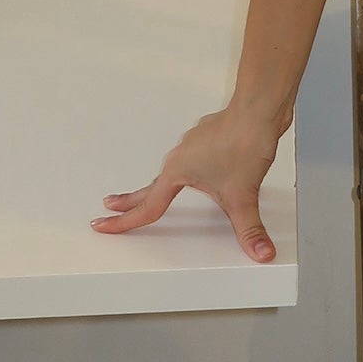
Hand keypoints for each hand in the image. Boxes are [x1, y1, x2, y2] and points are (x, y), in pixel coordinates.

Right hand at [92, 106, 283, 262]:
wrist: (260, 109)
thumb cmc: (245, 141)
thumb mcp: (243, 196)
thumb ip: (250, 229)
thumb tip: (260, 252)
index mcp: (178, 172)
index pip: (148, 207)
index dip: (124, 222)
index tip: (102, 225)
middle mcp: (181, 156)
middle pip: (151, 186)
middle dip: (130, 199)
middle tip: (112, 206)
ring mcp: (195, 144)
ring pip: (172, 169)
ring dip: (161, 183)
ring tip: (156, 192)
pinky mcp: (211, 137)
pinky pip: (193, 157)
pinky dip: (189, 168)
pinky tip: (202, 170)